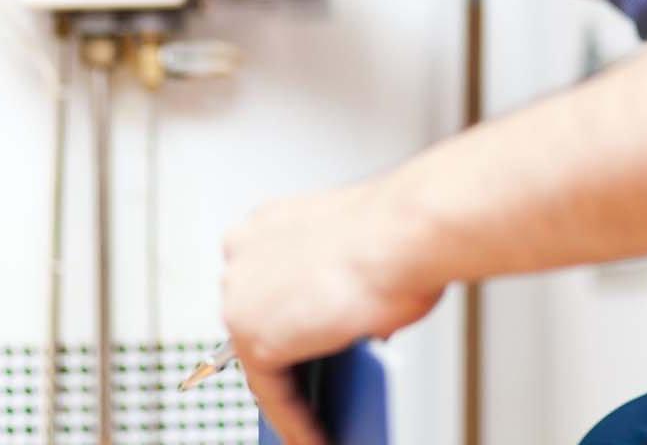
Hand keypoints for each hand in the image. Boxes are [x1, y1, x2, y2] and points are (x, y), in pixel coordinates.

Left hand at [221, 184, 443, 444]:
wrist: (405, 234)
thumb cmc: (400, 233)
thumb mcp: (361, 256)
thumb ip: (340, 289)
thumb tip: (349, 326)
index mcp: (268, 224)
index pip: (267, 283)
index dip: (286, 316)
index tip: (299, 341)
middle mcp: (245, 253)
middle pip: (259, 320)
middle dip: (286, 354)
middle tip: (312, 387)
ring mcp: (241, 296)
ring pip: (262, 361)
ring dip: (292, 392)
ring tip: (318, 420)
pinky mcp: (255, 340)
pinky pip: (273, 394)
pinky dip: (297, 421)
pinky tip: (318, 436)